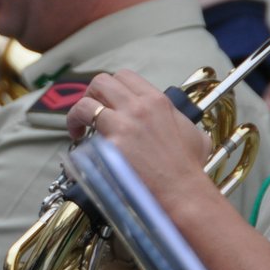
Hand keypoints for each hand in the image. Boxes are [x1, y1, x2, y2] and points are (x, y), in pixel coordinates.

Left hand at [65, 70, 214, 209]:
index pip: (125, 77)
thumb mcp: (192, 132)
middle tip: (90, 111)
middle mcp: (139, 107)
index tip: (107, 100)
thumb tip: (171, 119)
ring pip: (86, 103)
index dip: (111, 87)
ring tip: (78, 129)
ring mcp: (123, 125)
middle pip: (101, 82)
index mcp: (157, 101)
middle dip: (90, 94)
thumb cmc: (188, 168)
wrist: (183, 191)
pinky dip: (76, 135)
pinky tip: (79, 146)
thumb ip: (177, 119)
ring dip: (77, 113)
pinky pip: (83, 131)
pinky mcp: (110, 145)